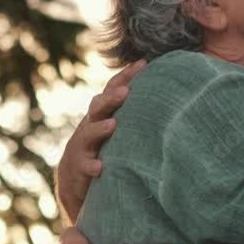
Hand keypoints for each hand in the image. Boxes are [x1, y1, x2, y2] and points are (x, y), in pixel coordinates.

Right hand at [56, 59, 145, 221]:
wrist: (73, 179)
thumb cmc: (104, 148)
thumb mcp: (116, 129)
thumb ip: (134, 114)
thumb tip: (170, 97)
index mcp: (102, 113)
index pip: (112, 90)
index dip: (125, 76)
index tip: (143, 63)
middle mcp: (90, 125)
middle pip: (98, 107)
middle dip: (111, 99)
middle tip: (126, 93)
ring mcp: (82, 146)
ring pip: (88, 133)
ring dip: (100, 129)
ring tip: (113, 125)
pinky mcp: (78, 167)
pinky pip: (84, 165)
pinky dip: (91, 166)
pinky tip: (100, 168)